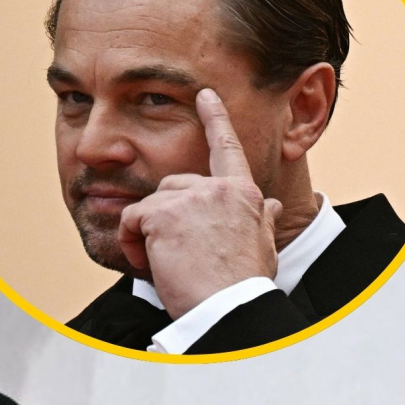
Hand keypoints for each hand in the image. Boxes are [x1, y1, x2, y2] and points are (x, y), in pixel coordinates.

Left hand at [117, 88, 281, 319]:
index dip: (215, 118)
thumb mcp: (262, 248)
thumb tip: (275, 205)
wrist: (228, 310)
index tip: (205, 94)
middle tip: (172, 252)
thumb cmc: (243, 287)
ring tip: (164, 263)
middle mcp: (218, 189)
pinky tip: (147, 262)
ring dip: (146, 233)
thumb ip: (262, 221)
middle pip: (172, 184)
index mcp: (244, 195)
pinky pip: (130, 218)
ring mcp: (190, 198)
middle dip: (163, 215)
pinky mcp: (162, 212)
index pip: (227, 149)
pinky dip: (130, 241)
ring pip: (149, 204)